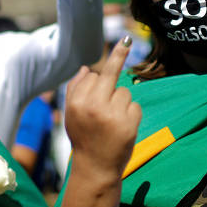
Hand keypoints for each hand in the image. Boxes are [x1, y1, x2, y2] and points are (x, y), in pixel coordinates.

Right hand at [65, 37, 141, 182]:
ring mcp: (112, 115)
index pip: (93, 75)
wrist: (95, 167)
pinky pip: (135, 106)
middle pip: (110, 76)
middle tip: (126, 39)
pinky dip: (131, 114)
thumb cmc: (83, 137)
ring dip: (121, 102)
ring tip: (112, 120)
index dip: (101, 73)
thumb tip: (87, 68)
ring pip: (124, 92)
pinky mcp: (129, 124)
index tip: (122, 39)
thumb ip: (75, 89)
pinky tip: (122, 127)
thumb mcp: (71, 114)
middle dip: (119, 56)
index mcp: (77, 103)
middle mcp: (93, 106)